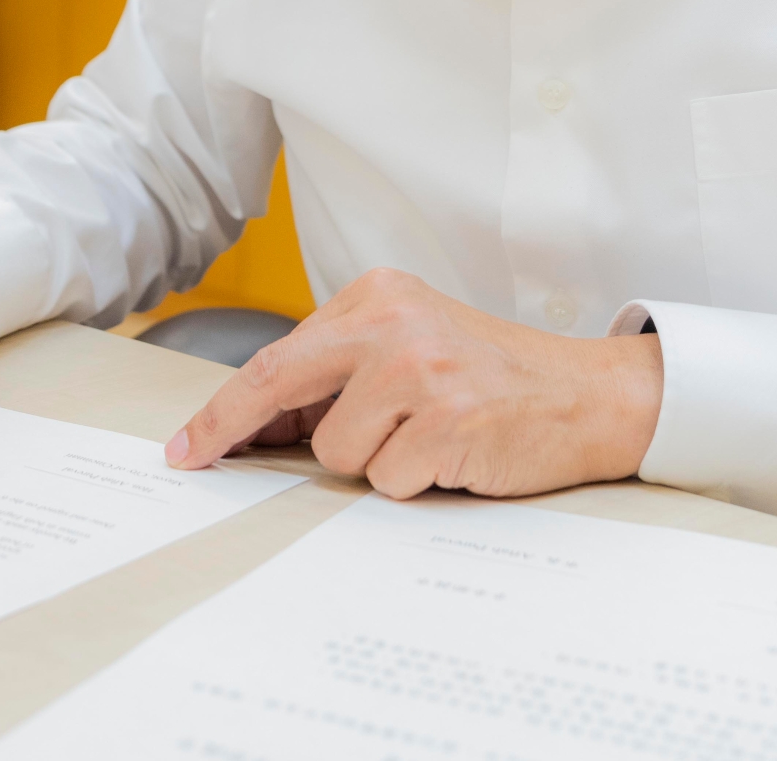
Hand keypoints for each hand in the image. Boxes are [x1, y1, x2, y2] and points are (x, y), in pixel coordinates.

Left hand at [163, 268, 662, 498]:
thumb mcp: (412, 346)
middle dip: (232, 429)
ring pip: (338, 451)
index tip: (189, 443)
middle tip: (197, 459)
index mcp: (377, 296)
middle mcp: (393, 324)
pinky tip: (453, 455)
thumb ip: (343, 373)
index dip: (225, 406)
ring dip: (375, 463)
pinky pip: (388, 479)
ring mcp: (421, 370)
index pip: (279, 355)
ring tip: (427, 440)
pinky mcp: (447, 421)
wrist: (587, 394)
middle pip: (280, 383)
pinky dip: (415, 482)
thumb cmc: (492, 377)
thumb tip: (257, 423)